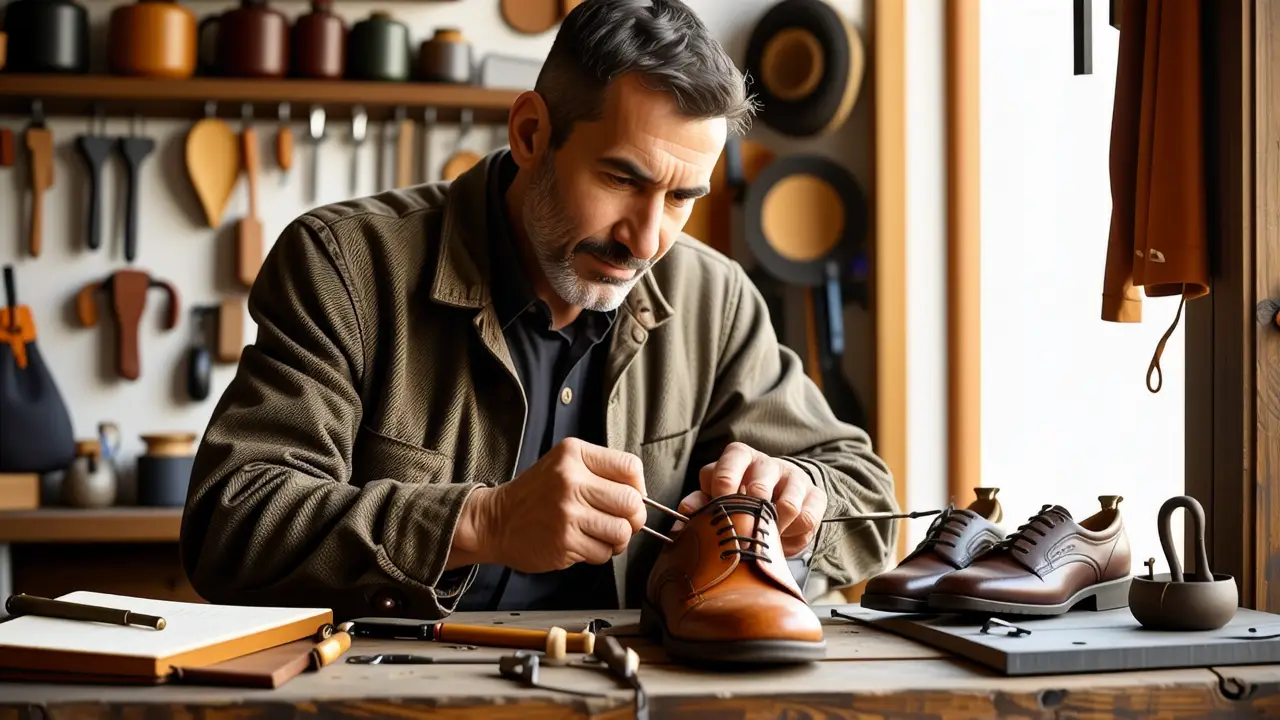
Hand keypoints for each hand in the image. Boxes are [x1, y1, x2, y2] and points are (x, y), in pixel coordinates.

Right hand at [453, 438, 646, 573]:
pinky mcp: (564, 542)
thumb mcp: (564, 465)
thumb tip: (642, 496)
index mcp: (574, 455)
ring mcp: (567, 513)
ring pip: (622, 532)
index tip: (630, 497)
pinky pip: (603, 553)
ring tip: (601, 535)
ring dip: (617, 539)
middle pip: (632, 503)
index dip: (638, 488)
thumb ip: (600, 472)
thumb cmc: (535, 495)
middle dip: (634, 518)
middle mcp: (570, 480)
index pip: (630, 468)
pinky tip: (583, 544)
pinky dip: (600, 553)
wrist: (495, 521)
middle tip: (622, 522)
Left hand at [677, 442, 824, 556]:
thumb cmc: (741, 497)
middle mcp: (767, 463)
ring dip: (774, 529)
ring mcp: (794, 477)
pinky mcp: (816, 494)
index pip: (728, 466)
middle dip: (751, 515)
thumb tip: (685, 510)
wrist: (780, 498)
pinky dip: (795, 533)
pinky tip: (785, 534)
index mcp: (739, 456)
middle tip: (744, 531)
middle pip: (759, 487)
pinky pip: (808, 518)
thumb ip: (702, 502)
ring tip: (765, 537)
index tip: (718, 513)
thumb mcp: (718, 496)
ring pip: (787, 506)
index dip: (721, 491)